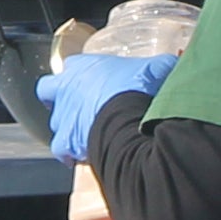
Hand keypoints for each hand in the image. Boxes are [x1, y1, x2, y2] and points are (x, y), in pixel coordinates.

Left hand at [38, 52, 171, 163]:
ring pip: (55, 120)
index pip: (72, 64)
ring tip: (85, 132)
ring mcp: (64, 116)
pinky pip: (60, 149)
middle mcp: (67, 89)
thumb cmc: (139, 90)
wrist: (128, 120)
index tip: (90, 80)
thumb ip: (161, 66)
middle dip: (57, 96)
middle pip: (48, 89)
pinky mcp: (66, 141)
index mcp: (84, 67)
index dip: (79, 73)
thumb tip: (172, 66)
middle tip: (74, 104)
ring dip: (67, 126)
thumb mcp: (157, 69)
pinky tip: (82, 155)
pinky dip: (69, 153)